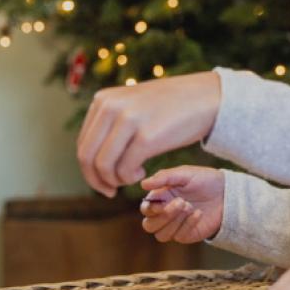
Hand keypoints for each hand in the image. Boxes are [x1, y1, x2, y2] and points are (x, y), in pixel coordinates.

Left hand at [77, 72, 220, 196]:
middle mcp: (111, 106)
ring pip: (103, 166)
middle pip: (87, 156)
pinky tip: (143, 172)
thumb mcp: (132, 104)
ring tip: (131, 178)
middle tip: (110, 191)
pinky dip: (130, 178)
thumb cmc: (170, 106)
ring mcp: (128, 120)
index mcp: (103, 99)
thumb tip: (90, 157)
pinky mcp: (147, 136)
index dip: (89, 169)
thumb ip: (110, 122)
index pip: (83, 144)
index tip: (104, 181)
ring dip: (115, 180)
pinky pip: (125, 169)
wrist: (206, 97)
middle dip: (96, 180)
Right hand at [139, 166, 224, 242]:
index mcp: (160, 198)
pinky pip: (180, 236)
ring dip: (174, 222)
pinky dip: (188, 224)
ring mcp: (175, 226)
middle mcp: (165, 213)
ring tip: (189, 206)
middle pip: (149, 226)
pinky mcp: (187, 234)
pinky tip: (199, 213)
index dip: (150, 209)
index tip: (162, 202)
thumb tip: (143, 184)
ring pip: (161, 235)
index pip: (146, 209)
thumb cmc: (204, 179)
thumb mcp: (184, 173)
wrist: (226, 192)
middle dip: (163, 216)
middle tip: (181, 202)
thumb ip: (163, 177)